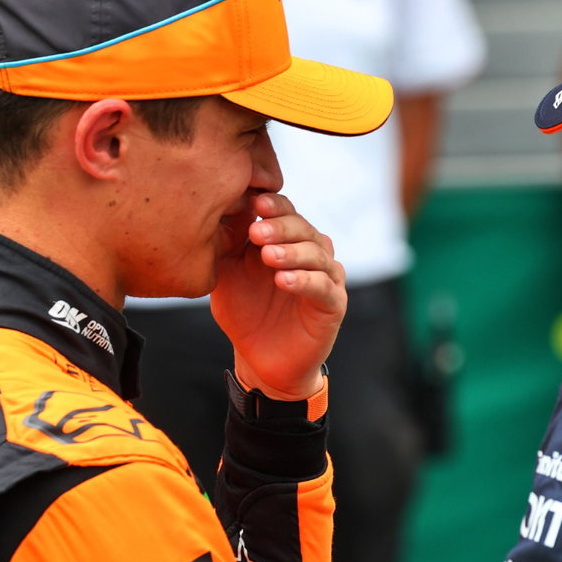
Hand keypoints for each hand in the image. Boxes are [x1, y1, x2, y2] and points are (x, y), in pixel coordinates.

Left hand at [211, 192, 345, 400]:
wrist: (259, 359)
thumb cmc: (244, 312)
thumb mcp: (228, 273)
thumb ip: (230, 243)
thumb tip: (230, 205)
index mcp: (286, 240)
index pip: (286, 212)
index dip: (273, 205)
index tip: (254, 202)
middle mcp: (310, 254)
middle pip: (304, 229)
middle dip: (281, 227)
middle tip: (258, 232)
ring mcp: (326, 278)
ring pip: (318, 255)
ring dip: (293, 252)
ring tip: (269, 256)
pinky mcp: (334, 304)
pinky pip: (324, 287)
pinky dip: (305, 281)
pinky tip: (284, 281)